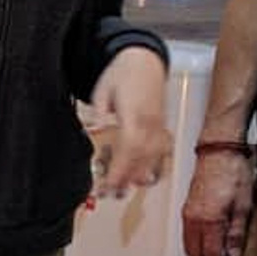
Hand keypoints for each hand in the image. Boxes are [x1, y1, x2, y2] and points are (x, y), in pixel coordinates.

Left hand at [90, 45, 169, 196]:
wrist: (144, 60)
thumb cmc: (121, 74)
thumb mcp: (102, 89)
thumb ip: (98, 111)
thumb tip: (93, 129)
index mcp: (135, 114)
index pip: (129, 147)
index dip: (120, 169)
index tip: (108, 185)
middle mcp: (151, 122)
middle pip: (141, 157)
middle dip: (127, 178)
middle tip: (111, 195)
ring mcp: (159, 125)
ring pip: (154, 157)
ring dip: (140, 175)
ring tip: (124, 191)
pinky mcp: (163, 126)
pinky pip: (163, 150)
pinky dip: (156, 165)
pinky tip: (146, 178)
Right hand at [182, 147, 256, 255]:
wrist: (218, 152)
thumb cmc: (232, 173)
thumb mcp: (244, 205)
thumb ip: (236, 232)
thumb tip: (233, 253)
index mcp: (209, 221)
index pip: (211, 254)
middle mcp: (194, 220)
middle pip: (196, 253)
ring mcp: (188, 214)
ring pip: (188, 245)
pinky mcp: (187, 208)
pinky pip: (186, 235)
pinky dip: (192, 247)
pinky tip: (198, 249)